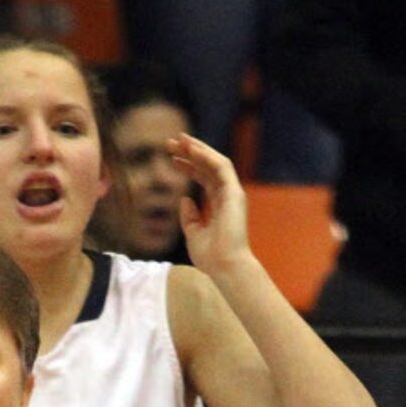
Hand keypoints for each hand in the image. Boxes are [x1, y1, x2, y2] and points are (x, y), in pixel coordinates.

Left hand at [167, 133, 248, 272]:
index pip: (204, 178)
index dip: (188, 166)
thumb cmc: (211, 257)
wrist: (225, 267)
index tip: (172, 159)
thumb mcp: (193, 234)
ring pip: (215, 162)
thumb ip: (189, 217)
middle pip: (208, 167)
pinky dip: (207, 156)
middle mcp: (227, 195)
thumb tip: (184, 199)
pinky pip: (221, 166)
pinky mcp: (234, 192)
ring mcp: (232, 193)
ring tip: (179, 139)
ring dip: (198, 149)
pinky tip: (192, 149)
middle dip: (190, 153)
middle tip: (170, 142)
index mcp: (219, 205)